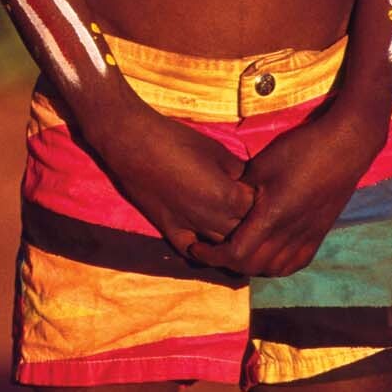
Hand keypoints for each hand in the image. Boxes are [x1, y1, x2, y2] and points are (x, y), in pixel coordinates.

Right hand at [79, 95, 253, 256]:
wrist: (132, 142)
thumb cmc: (175, 140)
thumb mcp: (216, 150)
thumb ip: (237, 171)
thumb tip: (247, 181)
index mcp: (229, 197)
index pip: (259, 210)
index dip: (260, 201)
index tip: (257, 191)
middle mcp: (213, 219)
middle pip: (244, 232)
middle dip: (248, 223)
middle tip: (245, 208)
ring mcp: (191, 227)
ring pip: (221, 246)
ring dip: (228, 237)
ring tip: (230, 224)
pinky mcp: (169, 230)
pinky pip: (192, 251)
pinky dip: (201, 251)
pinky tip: (205, 242)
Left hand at [192, 104, 387, 276]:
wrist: (344, 148)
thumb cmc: (298, 151)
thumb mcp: (260, 167)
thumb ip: (240, 191)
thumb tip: (220, 204)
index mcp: (272, 216)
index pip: (237, 253)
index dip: (213, 255)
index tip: (196, 247)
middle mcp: (291, 233)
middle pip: (253, 267)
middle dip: (227, 263)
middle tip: (211, 249)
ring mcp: (309, 236)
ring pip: (275, 269)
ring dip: (252, 267)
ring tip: (235, 252)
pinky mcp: (320, 234)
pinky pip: (296, 262)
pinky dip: (276, 265)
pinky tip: (266, 253)